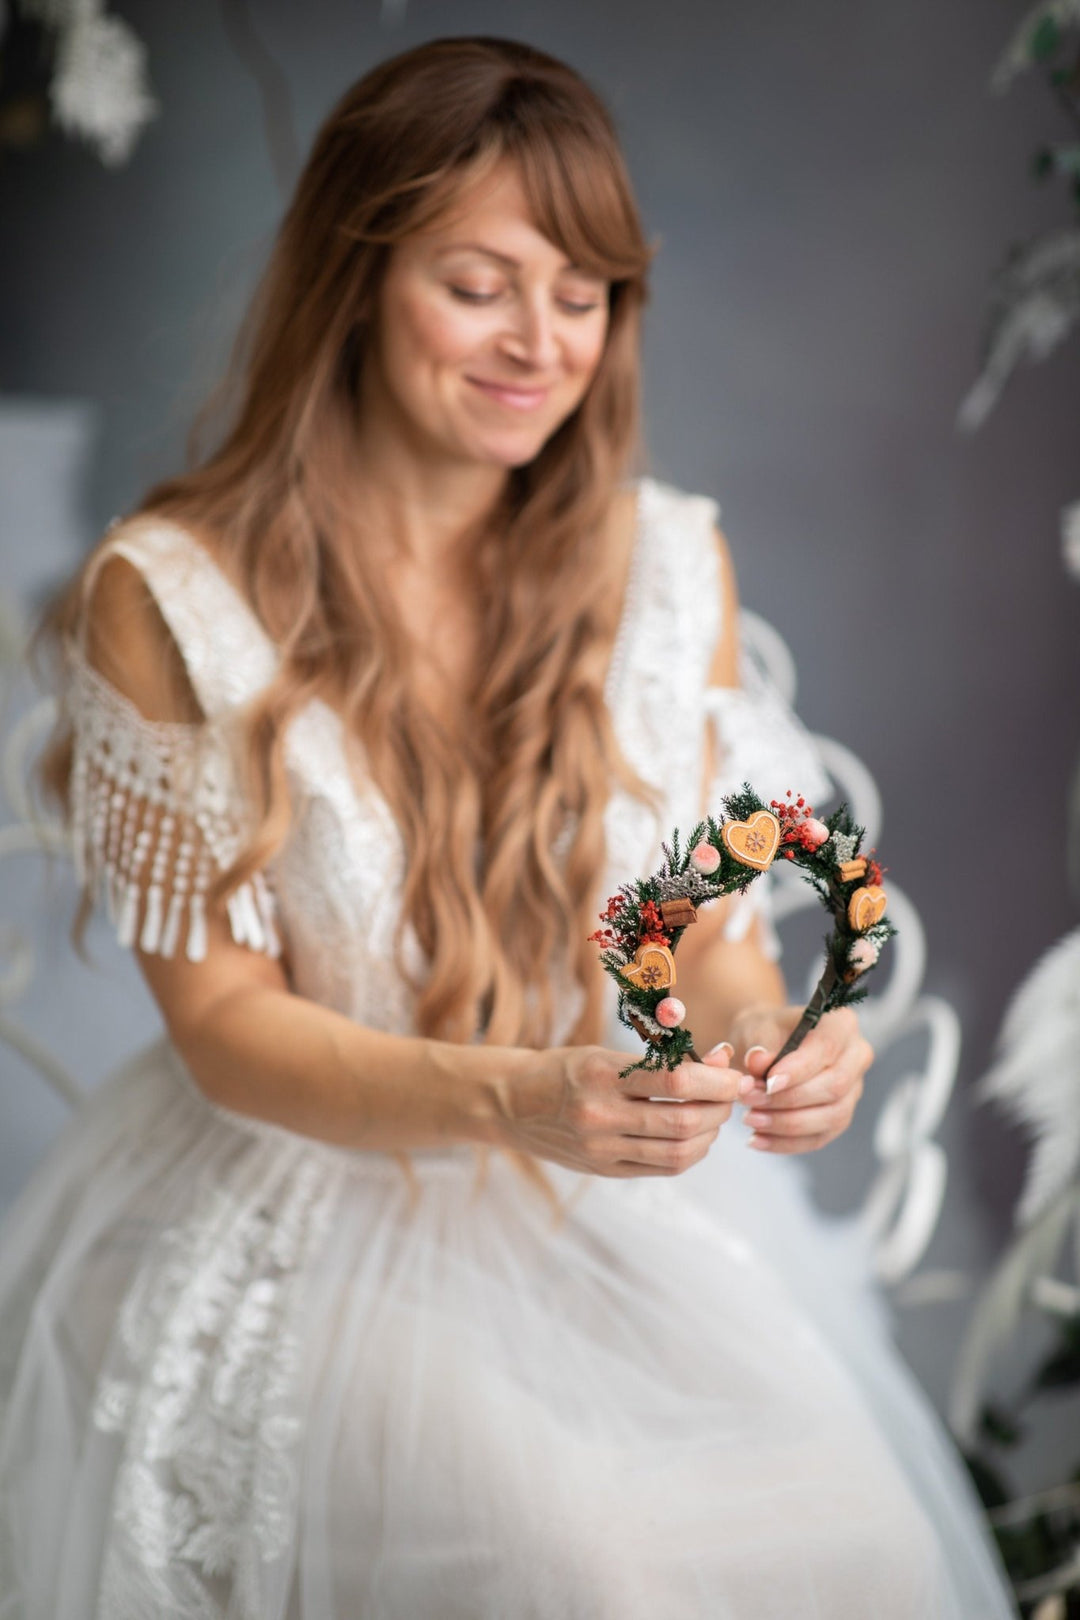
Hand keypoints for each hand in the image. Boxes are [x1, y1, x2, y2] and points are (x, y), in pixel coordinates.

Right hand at [497, 1043, 742, 1177]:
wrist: (512, 1103)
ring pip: (677, 1151)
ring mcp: (600, 1148)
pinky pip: (660, 1168)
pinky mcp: (603, 1170)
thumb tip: (719, 1060)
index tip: (734, 1076)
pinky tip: (693, 1138)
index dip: (716, 1081)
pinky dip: (688, 1154)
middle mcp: (600, 1114)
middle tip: (730, 1097)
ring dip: (708, 1135)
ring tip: (713, 1117)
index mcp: (602, 1075)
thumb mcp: (607, 1054)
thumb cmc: (565, 1070)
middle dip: (719, 1109)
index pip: (675, 1081)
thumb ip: (661, 1062)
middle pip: (682, 1121)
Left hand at [729, 1003, 871, 1154]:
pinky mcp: (840, 1117)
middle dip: (789, 1099)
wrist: (765, 1046)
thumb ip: (759, 1046)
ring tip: (750, 1119)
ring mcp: (853, 1090)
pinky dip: (786, 1142)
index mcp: (841, 1024)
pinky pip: (820, 1137)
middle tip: (750, 1100)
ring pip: (831, 1116)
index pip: (828, 1048)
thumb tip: (758, 1061)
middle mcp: (856, 1056)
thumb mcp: (756, 1029)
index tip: (768, 1082)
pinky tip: (758, 1139)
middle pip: (835, 1086)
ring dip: (787, 1123)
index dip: (799, 1069)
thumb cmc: (765, 1032)